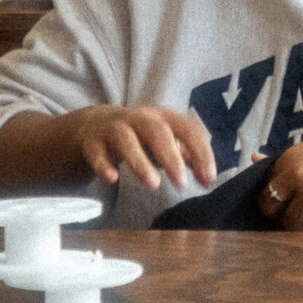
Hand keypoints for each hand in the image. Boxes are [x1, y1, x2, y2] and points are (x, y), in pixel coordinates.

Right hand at [61, 104, 216, 191]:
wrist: (95, 127)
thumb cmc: (140, 138)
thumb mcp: (165, 143)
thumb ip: (187, 157)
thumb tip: (208, 177)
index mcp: (163, 117)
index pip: (188, 129)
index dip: (201, 152)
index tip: (209, 178)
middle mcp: (140, 118)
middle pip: (157, 131)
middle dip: (171, 156)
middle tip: (182, 183)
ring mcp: (114, 128)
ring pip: (126, 140)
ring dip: (140, 161)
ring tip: (153, 184)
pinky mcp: (93, 143)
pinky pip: (97, 153)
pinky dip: (104, 165)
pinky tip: (112, 179)